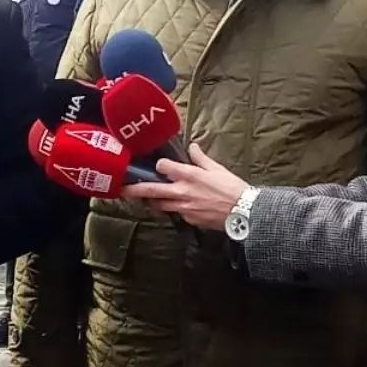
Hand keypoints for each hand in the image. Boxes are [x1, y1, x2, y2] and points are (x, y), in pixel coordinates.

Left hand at [122, 143, 248, 229]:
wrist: (244, 212)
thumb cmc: (233, 188)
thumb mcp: (217, 168)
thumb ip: (200, 158)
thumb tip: (192, 147)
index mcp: (189, 175)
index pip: (162, 167)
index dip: (159, 166)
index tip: (159, 166)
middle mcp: (182, 191)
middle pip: (151, 190)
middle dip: (134, 189)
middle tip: (122, 190)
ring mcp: (183, 207)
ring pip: (159, 204)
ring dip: (152, 201)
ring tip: (146, 199)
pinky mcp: (188, 219)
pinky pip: (175, 213)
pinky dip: (173, 210)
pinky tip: (176, 207)